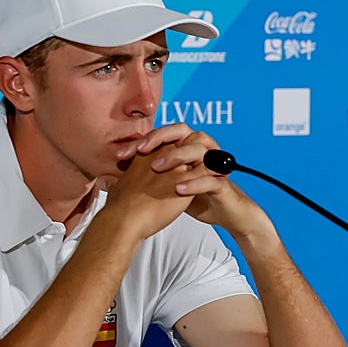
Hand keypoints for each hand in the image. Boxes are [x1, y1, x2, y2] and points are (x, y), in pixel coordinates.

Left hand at [115, 125, 273, 239]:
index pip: (166, 134)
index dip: (144, 140)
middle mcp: (202, 153)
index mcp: (188, 150)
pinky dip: (193, 183)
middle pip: (183, 131)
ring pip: (198, 150)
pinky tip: (178, 189)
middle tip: (142, 150)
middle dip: (161, 137)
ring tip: (157, 167)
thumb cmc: (200, 198)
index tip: (123, 154)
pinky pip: (209, 180)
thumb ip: (151, 177)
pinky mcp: (222, 185)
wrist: (228, 215)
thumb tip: (119, 176)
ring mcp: (213, 167)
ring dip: (176, 156)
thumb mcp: (171, 185)